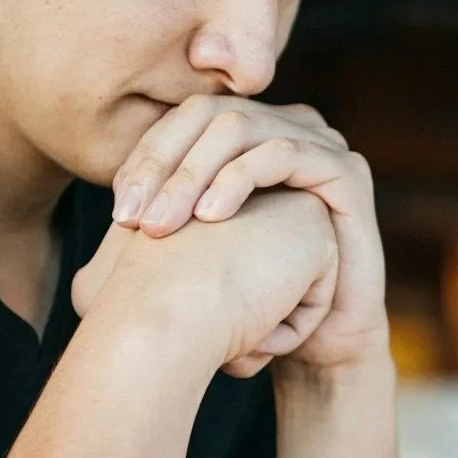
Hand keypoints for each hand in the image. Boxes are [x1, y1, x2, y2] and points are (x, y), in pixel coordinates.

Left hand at [111, 95, 387, 372]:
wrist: (317, 343)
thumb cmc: (254, 299)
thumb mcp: (197, 252)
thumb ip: (164, 216)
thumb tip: (110, 209)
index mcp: (250, 136)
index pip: (184, 120)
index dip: (146, 157)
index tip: (118, 213)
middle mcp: (285, 127)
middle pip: (209, 114)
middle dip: (164, 165)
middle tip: (134, 220)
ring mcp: (320, 143)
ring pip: (241, 128)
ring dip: (193, 174)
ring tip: (164, 225)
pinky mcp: (347, 170)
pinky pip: (285, 153)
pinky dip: (241, 179)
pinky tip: (212, 217)